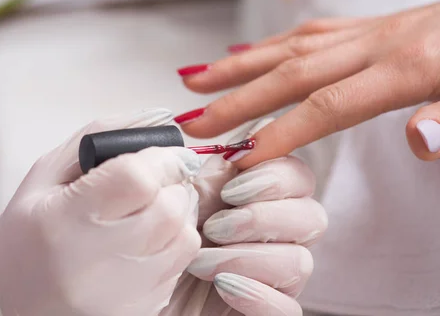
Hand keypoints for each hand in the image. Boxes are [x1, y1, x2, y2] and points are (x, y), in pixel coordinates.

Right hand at [0, 109, 201, 315]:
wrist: (11, 305)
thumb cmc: (25, 235)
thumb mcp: (45, 175)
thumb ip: (99, 135)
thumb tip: (159, 115)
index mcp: (63, 221)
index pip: (136, 178)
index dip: (159, 157)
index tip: (157, 154)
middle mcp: (94, 263)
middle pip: (169, 207)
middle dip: (172, 182)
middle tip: (154, 179)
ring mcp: (120, 294)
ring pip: (184, 236)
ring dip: (177, 211)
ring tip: (148, 208)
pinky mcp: (138, 312)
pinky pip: (180, 266)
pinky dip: (173, 242)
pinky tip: (145, 239)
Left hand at [161, 119, 327, 315]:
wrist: (132, 294)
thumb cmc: (150, 244)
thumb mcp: (166, 198)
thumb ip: (197, 169)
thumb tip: (229, 145)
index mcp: (252, 198)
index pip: (296, 175)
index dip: (276, 175)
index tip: (233, 186)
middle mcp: (271, 235)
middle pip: (312, 216)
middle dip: (262, 217)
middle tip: (216, 226)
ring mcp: (274, 277)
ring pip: (301, 262)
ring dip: (247, 257)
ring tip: (202, 261)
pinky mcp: (268, 312)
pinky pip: (288, 309)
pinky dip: (257, 295)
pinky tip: (224, 286)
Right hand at [175, 2, 439, 168]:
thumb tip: (419, 140)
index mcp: (408, 66)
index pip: (326, 106)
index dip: (279, 133)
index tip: (240, 159)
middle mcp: (378, 43)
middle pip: (290, 74)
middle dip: (235, 100)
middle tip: (193, 122)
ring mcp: (371, 30)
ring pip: (289, 45)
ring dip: (238, 66)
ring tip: (196, 80)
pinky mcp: (372, 25)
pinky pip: (311, 31)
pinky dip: (272, 44)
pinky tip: (246, 54)